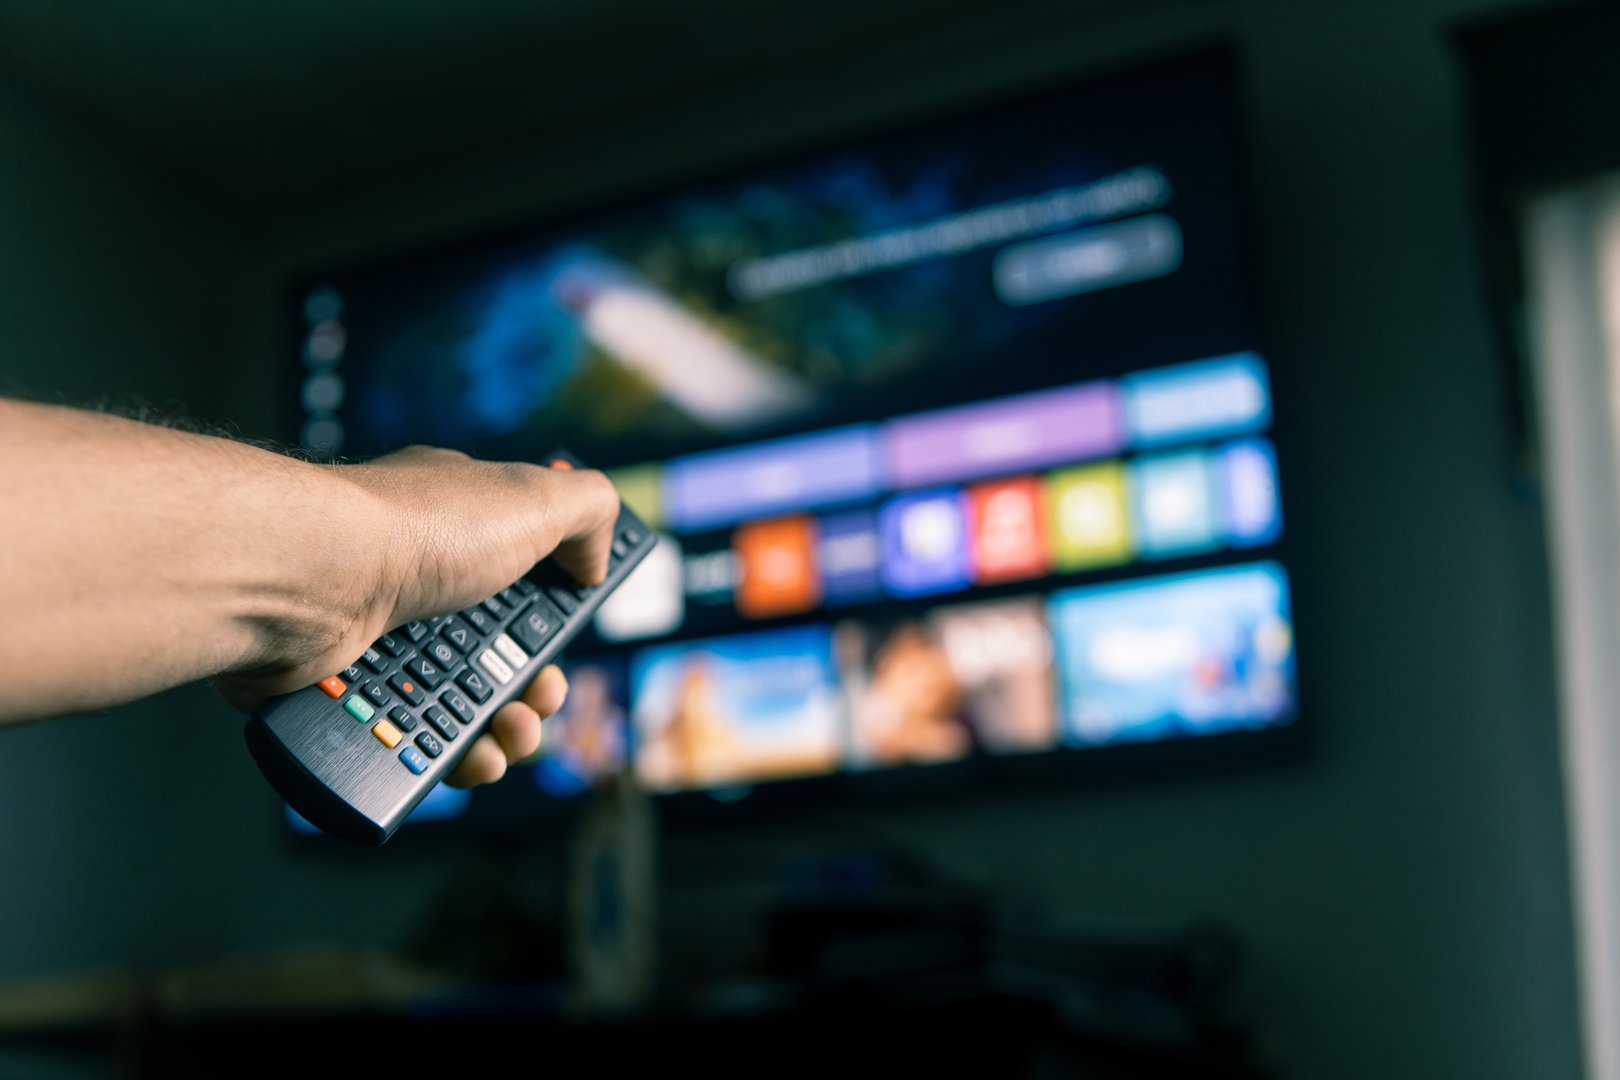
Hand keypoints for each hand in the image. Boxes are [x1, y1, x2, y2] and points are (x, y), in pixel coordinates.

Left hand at [215, 445, 619, 786]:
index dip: (553, 619)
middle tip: (535, 701)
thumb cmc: (414, 531)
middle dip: (534, 692)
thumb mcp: (531, 496)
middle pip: (497, 657)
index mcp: (461, 531)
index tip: (564, 642)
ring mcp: (380, 641)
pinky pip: (407, 740)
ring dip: (499, 735)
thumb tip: (595, 560)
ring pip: (457, 707)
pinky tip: (460, 758)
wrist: (307, 579)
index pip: (523, 580)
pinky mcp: (345, 693)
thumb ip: (589, 510)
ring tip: (502, 738)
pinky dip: (443, 756)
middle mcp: (418, 582)